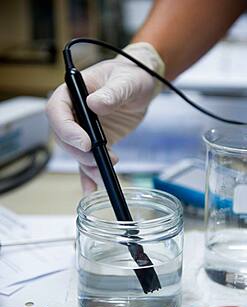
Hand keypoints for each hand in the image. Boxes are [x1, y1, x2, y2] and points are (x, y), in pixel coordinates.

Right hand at [46, 42, 163, 192]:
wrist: (142, 87)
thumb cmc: (132, 75)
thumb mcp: (126, 81)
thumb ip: (112, 92)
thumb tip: (95, 104)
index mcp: (74, 91)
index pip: (57, 111)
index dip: (67, 129)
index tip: (86, 143)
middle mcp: (74, 112)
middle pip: (64, 137)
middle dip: (80, 153)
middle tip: (99, 161)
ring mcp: (83, 129)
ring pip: (76, 152)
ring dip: (88, 166)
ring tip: (104, 175)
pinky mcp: (95, 142)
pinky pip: (87, 160)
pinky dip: (89, 175)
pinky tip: (92, 188)